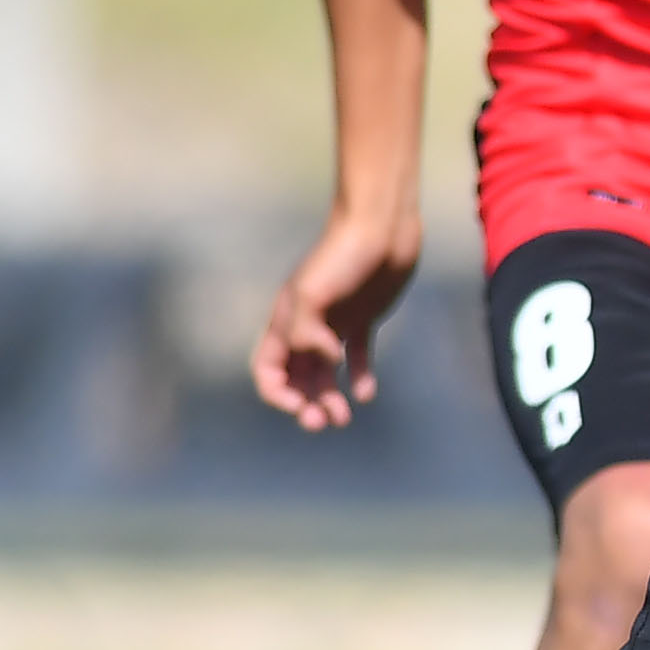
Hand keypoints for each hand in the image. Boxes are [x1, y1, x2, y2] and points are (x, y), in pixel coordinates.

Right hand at [252, 207, 420, 429]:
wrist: (381, 227)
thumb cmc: (343, 255)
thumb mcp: (312, 293)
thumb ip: (305, 331)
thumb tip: (322, 361)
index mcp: (284, 320)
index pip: (268, 367)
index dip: (277, 392)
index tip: (298, 406)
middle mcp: (306, 325)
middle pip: (297, 375)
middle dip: (306, 403)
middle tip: (325, 422)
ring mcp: (335, 322)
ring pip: (325, 370)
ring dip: (330, 396)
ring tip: (344, 418)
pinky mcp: (364, 318)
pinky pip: (358, 355)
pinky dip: (360, 376)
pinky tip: (366, 393)